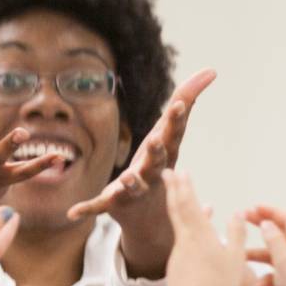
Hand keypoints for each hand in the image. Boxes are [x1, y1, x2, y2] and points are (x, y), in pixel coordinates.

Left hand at [68, 67, 215, 223]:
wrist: (150, 215)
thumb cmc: (160, 162)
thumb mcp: (169, 132)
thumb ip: (187, 99)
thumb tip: (212, 70)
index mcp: (165, 154)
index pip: (173, 135)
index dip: (176, 120)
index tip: (180, 104)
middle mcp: (153, 172)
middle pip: (156, 161)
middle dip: (156, 151)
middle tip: (155, 139)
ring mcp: (134, 190)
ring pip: (133, 186)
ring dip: (131, 182)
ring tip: (126, 178)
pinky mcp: (114, 204)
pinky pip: (99, 206)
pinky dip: (87, 209)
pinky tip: (73, 212)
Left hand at [162, 170, 254, 285]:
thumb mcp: (235, 259)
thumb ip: (237, 234)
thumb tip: (237, 214)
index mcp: (199, 236)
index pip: (188, 204)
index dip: (184, 186)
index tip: (180, 171)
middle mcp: (184, 243)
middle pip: (176, 210)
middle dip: (173, 189)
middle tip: (167, 173)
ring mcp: (178, 257)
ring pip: (179, 227)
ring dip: (181, 208)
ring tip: (183, 195)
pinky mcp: (176, 271)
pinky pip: (181, 243)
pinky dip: (186, 230)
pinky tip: (191, 232)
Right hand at [242, 203, 285, 285]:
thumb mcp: (284, 261)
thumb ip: (274, 239)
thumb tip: (267, 224)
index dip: (271, 212)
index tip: (253, 209)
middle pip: (282, 235)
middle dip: (262, 229)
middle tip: (243, 220)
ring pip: (275, 257)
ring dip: (258, 257)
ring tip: (241, 257)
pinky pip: (275, 276)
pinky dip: (265, 280)